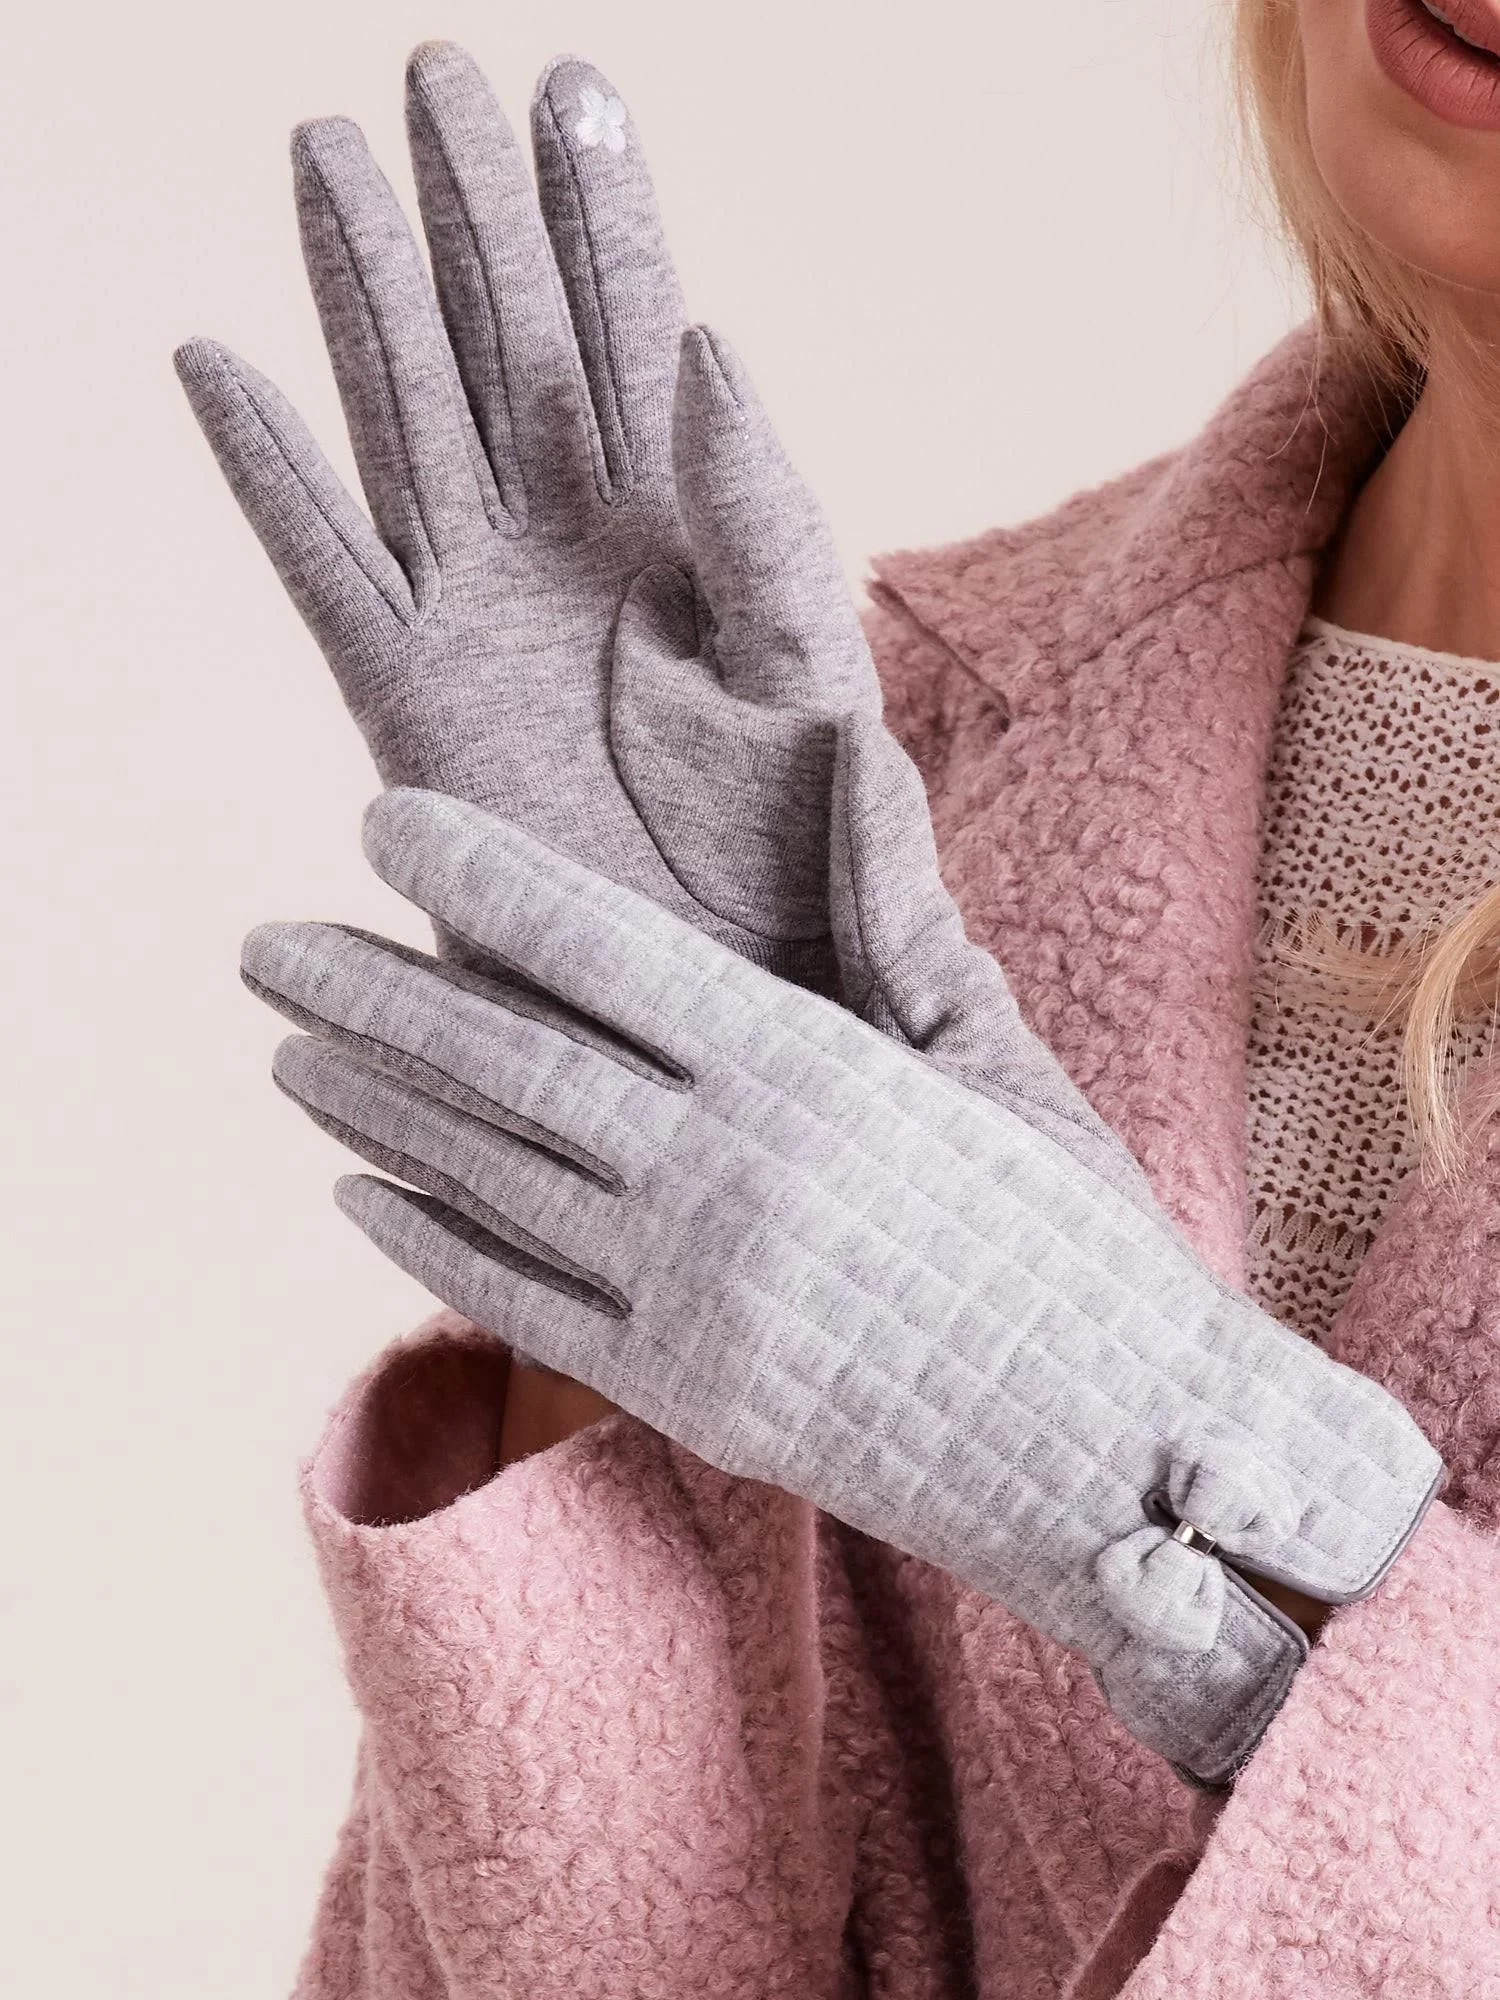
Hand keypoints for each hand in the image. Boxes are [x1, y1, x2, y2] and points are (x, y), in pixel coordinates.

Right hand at [176, 46, 877, 990]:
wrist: (733, 978)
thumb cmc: (799, 837)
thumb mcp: (807, 662)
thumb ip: (763, 510)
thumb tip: (709, 338)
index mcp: (681, 522)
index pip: (632, 332)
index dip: (598, 212)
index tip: (572, 86)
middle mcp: (565, 545)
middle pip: (504, 343)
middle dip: (471, 211)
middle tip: (434, 73)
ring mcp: (475, 612)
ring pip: (406, 417)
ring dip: (362, 294)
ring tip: (327, 153)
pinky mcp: (405, 699)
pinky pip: (321, 565)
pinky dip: (267, 474)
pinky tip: (218, 364)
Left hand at [243, 789, 1441, 1786]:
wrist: (1126, 1447)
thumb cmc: (1076, 1237)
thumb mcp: (997, 1062)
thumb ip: (892, 925)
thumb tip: (856, 754)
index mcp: (810, 1069)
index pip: (603, 948)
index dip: (480, 879)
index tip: (377, 822)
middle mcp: (731, 1174)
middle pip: (511, 1064)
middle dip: (372, 993)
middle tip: (263, 945)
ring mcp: (696, 1295)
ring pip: (494, 1181)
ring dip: (377, 1110)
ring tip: (288, 1052)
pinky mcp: (688, 1394)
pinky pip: (523, 1306)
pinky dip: (429, 1246)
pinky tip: (359, 1195)